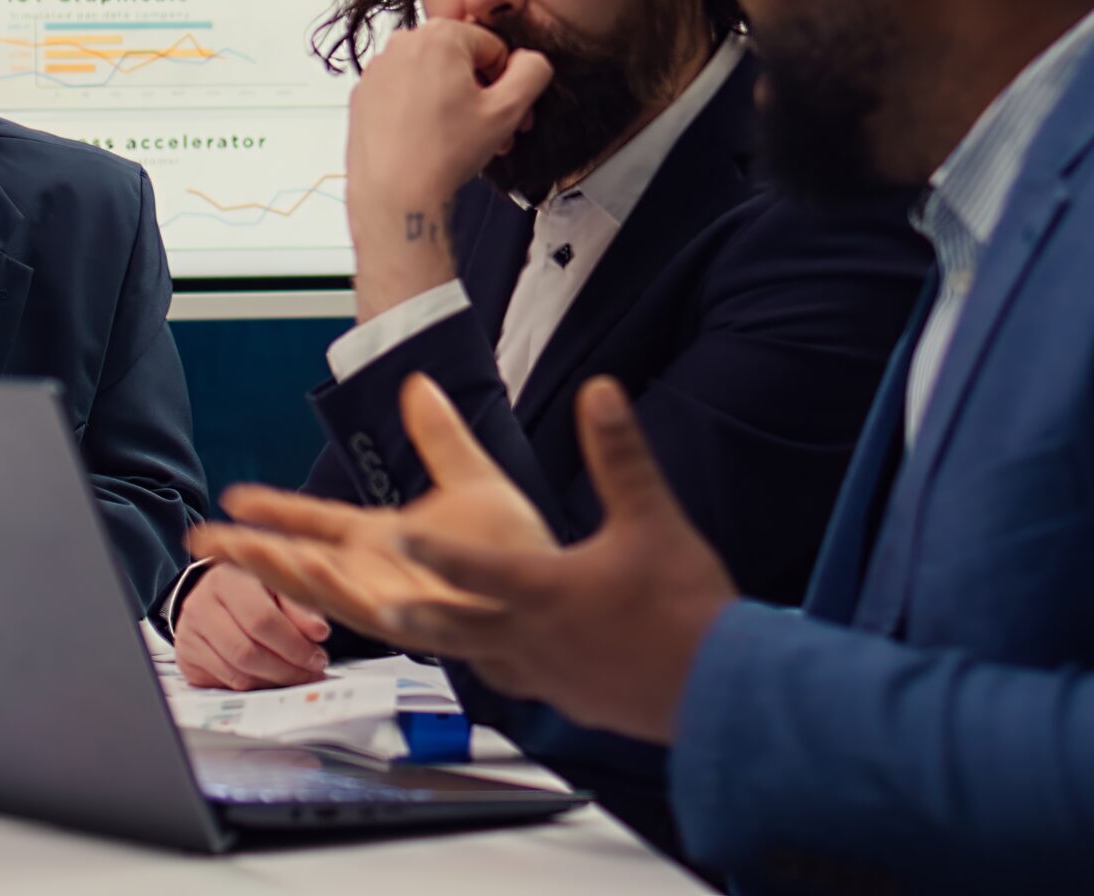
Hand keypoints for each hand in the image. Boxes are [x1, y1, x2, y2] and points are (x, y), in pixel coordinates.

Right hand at [173, 563, 331, 690]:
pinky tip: (274, 678)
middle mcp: (200, 605)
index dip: (294, 644)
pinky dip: (256, 686)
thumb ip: (301, 606)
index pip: (262, 619)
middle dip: (287, 669)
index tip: (318, 656)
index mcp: (226, 578)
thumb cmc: (256, 588)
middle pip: (247, 651)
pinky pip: (226, 683)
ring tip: (298, 676)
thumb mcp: (281, 586)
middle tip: (312, 672)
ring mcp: (188, 633)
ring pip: (237, 673)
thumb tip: (318, 632)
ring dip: (275, 681)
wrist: (216, 594)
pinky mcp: (187, 657)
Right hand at [186, 375, 557, 649]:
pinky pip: (377, 612)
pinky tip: (326, 577)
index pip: (313, 521)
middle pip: (299, 563)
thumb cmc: (515, 551)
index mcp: (379, 541)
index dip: (272, 509)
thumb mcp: (472, 480)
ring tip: (254, 552)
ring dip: (289, 573)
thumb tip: (418, 385)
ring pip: (328, 591)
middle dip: (250, 553)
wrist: (558, 593)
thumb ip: (440, 438)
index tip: (232, 496)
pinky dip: (349, 597)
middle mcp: (377, 575)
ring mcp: (396, 602)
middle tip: (204, 540)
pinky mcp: (423, 624)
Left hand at [345, 22, 551, 318]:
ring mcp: (379, 69)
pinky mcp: (364, 95)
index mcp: (440, 36)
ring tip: (466, 141)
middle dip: (484, 95)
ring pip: (434, 78)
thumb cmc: (444, 154)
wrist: (394, 195)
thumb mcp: (507, 111)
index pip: (494, 47)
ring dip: (457, 104)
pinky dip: (424, 110)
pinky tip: (434, 141)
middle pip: (462, 62)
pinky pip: (406, 93)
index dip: (509, 82)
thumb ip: (532, 72)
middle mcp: (403, 43)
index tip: (510, 112)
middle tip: (495, 131)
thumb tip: (532, 60)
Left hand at [389, 378, 736, 744]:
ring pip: (483, 660)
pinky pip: (521, 683)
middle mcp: (535, 638)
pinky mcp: (572, 701)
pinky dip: (502, 668)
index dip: (430, 551)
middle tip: (373, 609)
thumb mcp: (652, 517)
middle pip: (457, 627)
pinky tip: (508, 662)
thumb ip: (618, 453)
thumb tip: (599, 392)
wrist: (721, 690)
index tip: (391, 537)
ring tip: (423, 635)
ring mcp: (550, 676)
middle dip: (412, 616)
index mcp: (547, 591)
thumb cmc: (686, 606)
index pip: (475, 568)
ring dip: (450, 646)